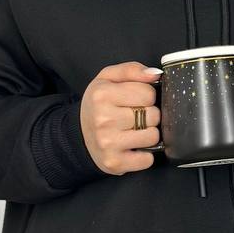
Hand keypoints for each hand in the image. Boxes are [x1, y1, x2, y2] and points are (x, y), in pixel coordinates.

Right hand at [79, 60, 162, 175]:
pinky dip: (145, 155)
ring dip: (148, 134)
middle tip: (135, 117)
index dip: (146, 96)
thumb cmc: (98, 105)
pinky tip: (133, 147)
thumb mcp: (108, 78)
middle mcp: (103, 119)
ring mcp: (108, 143)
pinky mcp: (114, 163)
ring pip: (153, 136)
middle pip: (153, 115)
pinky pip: (147, 160)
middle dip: (149, 115)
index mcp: (102, 95)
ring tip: (134, 131)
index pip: (148, 93)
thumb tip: (155, 75)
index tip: (135, 100)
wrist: (78, 136)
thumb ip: (132, 70)